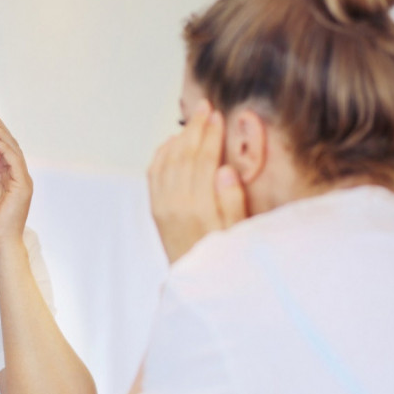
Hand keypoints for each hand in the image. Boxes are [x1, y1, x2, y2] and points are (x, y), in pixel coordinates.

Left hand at [0, 110, 32, 245]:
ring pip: (13, 149)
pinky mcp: (22, 185)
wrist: (0, 240)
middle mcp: (20, 176)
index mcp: (12, 176)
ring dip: (0, 133)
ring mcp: (23, 180)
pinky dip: (4, 147)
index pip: (5, 148)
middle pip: (11, 145)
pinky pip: (14, 161)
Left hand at [147, 100, 246, 263]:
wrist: (198, 286)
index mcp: (198, 208)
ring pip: (166, 161)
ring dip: (178, 137)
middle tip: (204, 106)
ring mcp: (161, 207)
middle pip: (182, 156)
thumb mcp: (240, 235)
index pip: (202, 161)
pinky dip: (161, 154)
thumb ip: (233, 203)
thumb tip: (224, 171)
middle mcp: (175, 205)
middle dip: (194, 128)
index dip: (210, 135)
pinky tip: (172, 142)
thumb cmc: (227, 260)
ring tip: (193, 120)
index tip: (217, 115)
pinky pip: (153, 174)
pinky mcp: (155, 211)